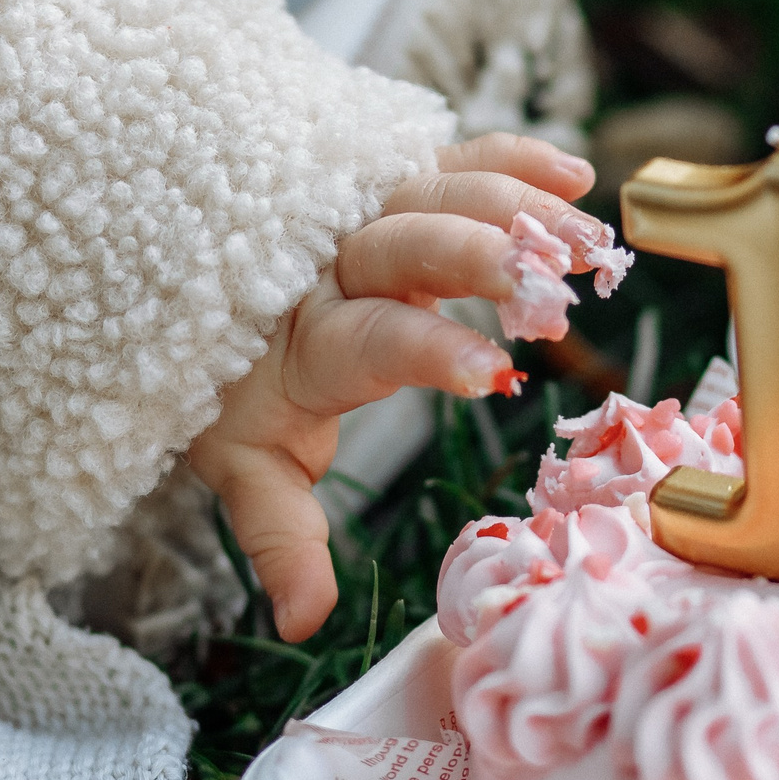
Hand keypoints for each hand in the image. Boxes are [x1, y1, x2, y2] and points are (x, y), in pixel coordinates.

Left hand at [187, 133, 604, 639]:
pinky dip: (512, 161)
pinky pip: (452, 157)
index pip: (374, 338)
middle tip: (551, 285)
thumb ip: (280, 537)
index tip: (492, 372)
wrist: (186, 284)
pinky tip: (574, 176)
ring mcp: (363, 211)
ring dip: (523, 212)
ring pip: (441, 192)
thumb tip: (303, 622)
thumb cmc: (232, 383)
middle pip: (410, 244)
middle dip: (483, 259)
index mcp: (308, 339)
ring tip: (592, 247)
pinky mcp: (389, 180)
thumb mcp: (246, 464)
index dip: (430, 350)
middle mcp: (334, 260)